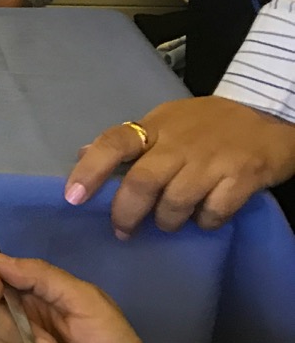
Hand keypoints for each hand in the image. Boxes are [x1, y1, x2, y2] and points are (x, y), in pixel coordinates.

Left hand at [67, 96, 294, 236]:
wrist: (269, 113)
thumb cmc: (208, 122)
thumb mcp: (165, 122)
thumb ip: (128, 141)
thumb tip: (81, 154)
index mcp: (156, 127)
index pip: (114, 143)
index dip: (90, 171)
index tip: (73, 197)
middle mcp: (180, 143)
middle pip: (142, 182)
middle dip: (126, 213)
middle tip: (122, 230)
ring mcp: (212, 161)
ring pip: (175, 203)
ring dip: (166, 221)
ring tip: (168, 222)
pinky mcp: (243, 177)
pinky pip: (213, 213)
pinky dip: (204, 222)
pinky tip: (204, 217)